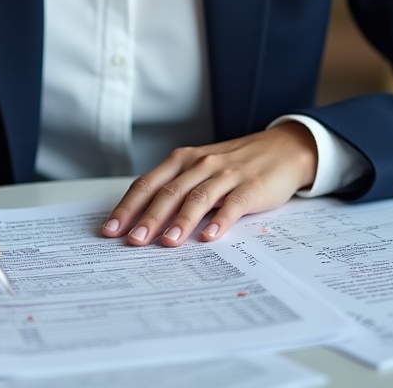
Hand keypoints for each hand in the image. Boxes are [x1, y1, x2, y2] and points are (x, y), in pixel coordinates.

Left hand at [101, 123, 317, 246]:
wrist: (282, 149)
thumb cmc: (235, 164)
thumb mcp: (201, 169)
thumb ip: (177, 189)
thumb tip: (143, 223)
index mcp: (183, 160)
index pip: (148, 183)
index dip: (128, 206)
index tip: (110, 229)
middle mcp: (200, 164)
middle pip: (169, 191)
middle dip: (148, 217)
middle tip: (133, 241)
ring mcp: (226, 174)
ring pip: (198, 197)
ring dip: (181, 221)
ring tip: (167, 242)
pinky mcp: (251, 187)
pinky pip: (233, 204)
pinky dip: (220, 220)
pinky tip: (210, 236)